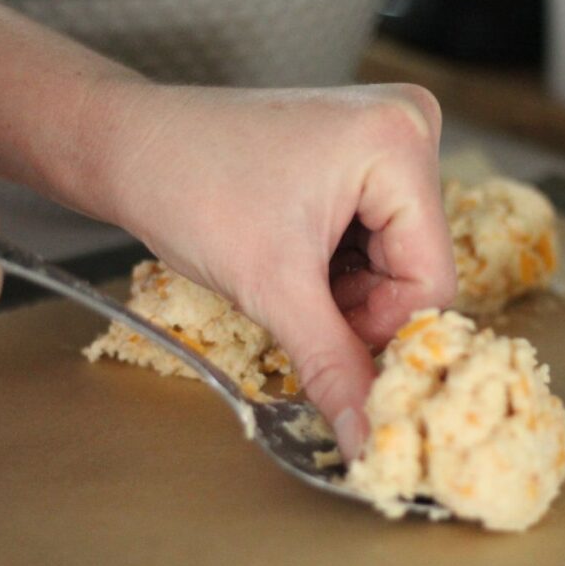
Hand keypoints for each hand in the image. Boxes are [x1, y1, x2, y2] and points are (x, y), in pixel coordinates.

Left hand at [100, 83, 455, 458]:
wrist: (132, 146)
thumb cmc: (190, 187)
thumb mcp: (272, 288)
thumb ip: (332, 367)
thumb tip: (369, 438)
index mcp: (401, 142)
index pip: (432, 280)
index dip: (383, 330)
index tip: (331, 347)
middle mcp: (407, 127)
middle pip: (415, 270)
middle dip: (358, 308)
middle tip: (297, 307)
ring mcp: (385, 138)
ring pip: (393, 262)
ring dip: (345, 292)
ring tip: (286, 276)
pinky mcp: (362, 154)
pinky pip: (374, 239)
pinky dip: (337, 269)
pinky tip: (293, 258)